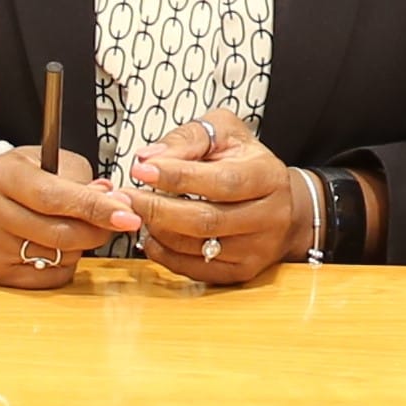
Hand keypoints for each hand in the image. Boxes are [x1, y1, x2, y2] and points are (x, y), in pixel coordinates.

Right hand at [0, 145, 140, 288]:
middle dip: (98, 229)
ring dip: (81, 244)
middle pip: (60, 233)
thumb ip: (80, 178)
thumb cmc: (19, 178)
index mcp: (5, 176)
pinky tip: (57, 244)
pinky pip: (50, 276)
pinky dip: (65, 262)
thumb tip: (111, 199)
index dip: (95, 208)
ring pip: (60, 256)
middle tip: (117, 219)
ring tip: (73, 224)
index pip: (55, 197)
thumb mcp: (47, 161)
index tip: (127, 214)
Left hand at [126, 117, 315, 287]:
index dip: (178, 177)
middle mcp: (270, 216)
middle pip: (206, 219)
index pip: (222, 181)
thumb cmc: (245, 163)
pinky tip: (151, 234)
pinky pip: (195, 269)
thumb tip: (150, 157)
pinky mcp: (243, 271)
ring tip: (135, 212)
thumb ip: (188, 139)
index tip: (141, 169)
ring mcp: (258, 249)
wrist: (281, 204)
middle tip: (124, 197)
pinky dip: (165, 254)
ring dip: (157, 230)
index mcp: (268, 176)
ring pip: (197, 247)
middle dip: (157, 208)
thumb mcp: (224, 133)